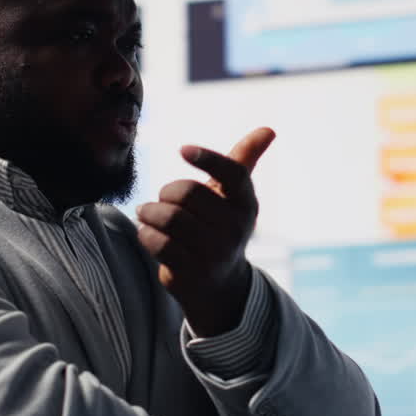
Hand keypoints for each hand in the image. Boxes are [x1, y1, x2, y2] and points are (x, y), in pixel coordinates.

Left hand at [136, 127, 275, 335]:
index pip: (233, 173)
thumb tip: (269, 129)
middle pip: (188, 193)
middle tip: (161, 198)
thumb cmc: (222, 228)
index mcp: (246, 204)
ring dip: (150, 212)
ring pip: (170, 217)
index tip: (182, 149)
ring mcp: (215, 253)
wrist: (220, 286)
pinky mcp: (192, 272)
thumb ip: (245, 160)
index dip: (208, 158)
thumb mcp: (235, 197)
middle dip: (167, 192)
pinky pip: (158, 242)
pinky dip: (146, 233)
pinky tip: (149, 233)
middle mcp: (236, 229)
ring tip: (147, 213)